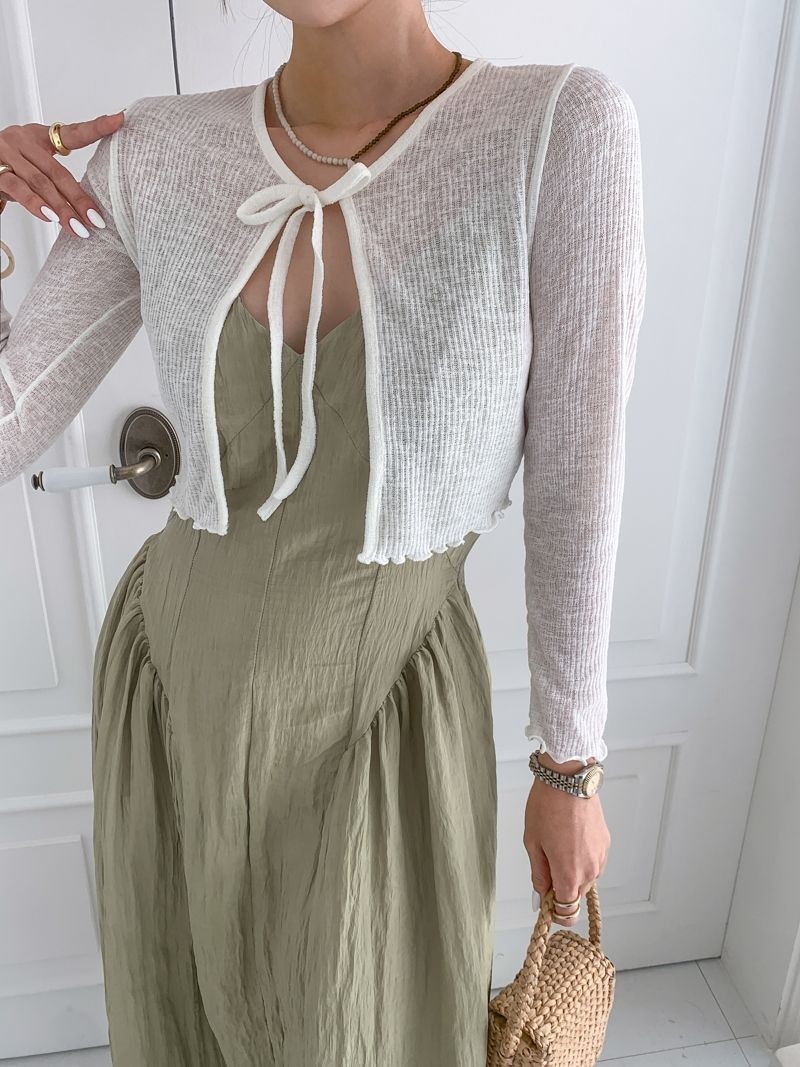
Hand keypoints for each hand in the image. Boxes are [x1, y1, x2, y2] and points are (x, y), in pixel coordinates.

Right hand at [0, 112, 124, 235]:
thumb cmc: (7, 165)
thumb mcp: (32, 164)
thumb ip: (54, 177)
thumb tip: (87, 206)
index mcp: (37, 136)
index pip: (72, 132)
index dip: (95, 127)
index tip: (118, 120)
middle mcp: (22, 140)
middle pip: (58, 171)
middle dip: (79, 199)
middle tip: (97, 220)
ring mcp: (6, 154)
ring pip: (40, 182)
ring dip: (62, 208)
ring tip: (78, 228)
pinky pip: (17, 187)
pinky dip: (34, 203)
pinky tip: (49, 217)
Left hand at [523, 754, 609, 927]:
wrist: (568, 779)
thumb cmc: (547, 807)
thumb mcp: (533, 842)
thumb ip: (538, 874)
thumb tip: (540, 896)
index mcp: (570, 874)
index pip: (567, 911)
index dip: (554, 911)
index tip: (545, 903)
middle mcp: (590, 870)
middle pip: (576, 895)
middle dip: (561, 888)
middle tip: (545, 863)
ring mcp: (601, 857)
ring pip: (586, 878)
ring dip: (572, 872)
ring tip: (557, 844)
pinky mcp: (606, 843)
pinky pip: (593, 861)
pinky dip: (582, 857)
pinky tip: (569, 838)